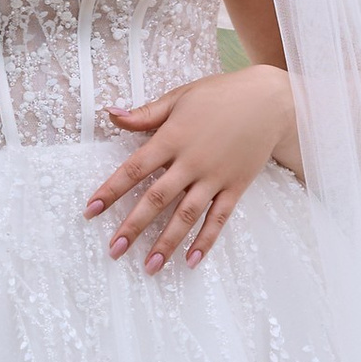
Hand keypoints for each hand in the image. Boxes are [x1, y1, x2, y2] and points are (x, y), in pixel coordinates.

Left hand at [88, 65, 297, 272]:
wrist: (269, 100)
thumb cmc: (220, 95)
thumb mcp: (179, 97)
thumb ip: (144, 113)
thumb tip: (109, 114)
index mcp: (172, 138)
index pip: (134, 169)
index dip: (111, 190)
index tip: (91, 211)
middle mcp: (192, 162)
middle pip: (156, 199)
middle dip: (133, 226)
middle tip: (114, 250)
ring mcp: (215, 177)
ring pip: (187, 215)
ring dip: (167, 242)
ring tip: (150, 266)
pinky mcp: (235, 187)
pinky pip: (219, 218)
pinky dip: (206, 241)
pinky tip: (191, 261)